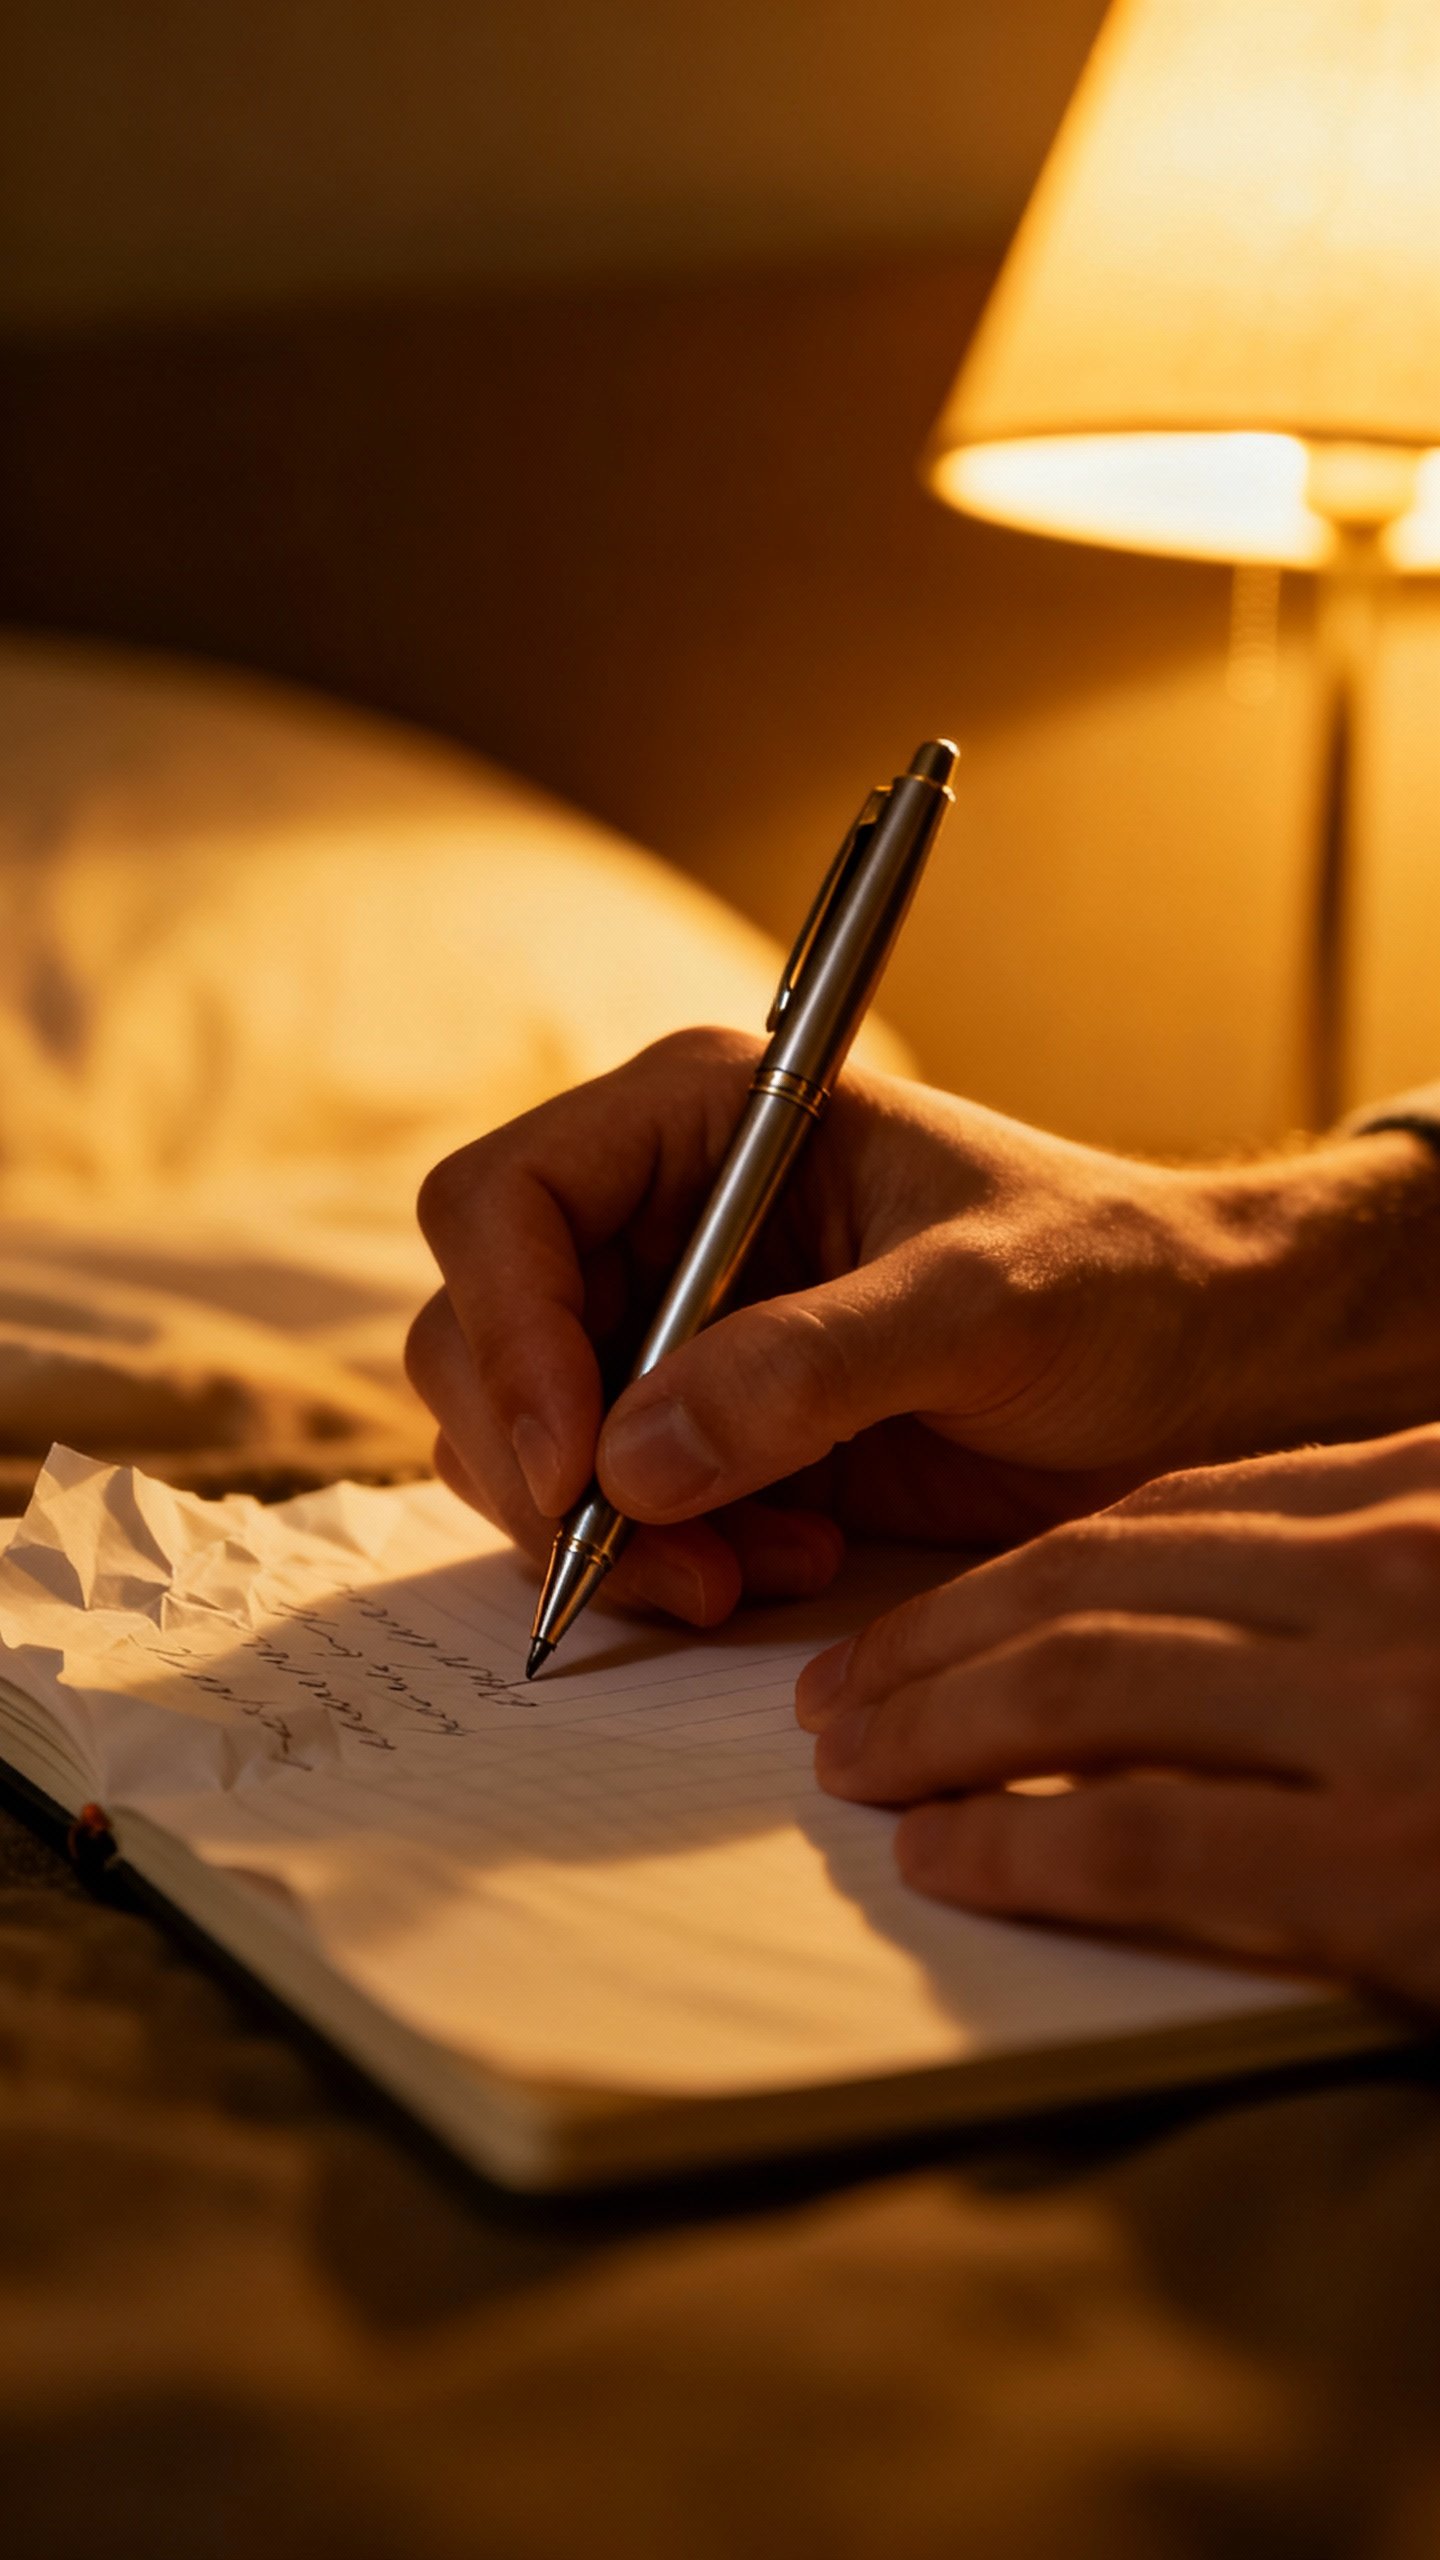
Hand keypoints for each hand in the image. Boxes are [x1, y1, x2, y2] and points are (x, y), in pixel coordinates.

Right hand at [406, 1027, 1439, 1625]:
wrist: (1206, 1369)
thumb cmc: (1118, 1282)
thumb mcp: (982, 1304)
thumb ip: (812, 1365)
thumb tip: (627, 1461)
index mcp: (703, 1119)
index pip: (503, 1203)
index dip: (507, 1334)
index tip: (574, 1464)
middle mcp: (661, 1217)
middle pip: (479, 1335)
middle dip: (542, 1464)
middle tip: (662, 1558)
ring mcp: (673, 1331)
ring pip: (523, 1440)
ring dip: (601, 1533)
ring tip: (741, 1575)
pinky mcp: (707, 1433)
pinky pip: (602, 1510)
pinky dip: (658, 1562)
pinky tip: (779, 1568)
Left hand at [798, 1427, 1439, 2014]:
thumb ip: (1364, 1576)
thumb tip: (1232, 1613)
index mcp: (1418, 1495)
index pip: (1168, 1512)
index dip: (1011, 1569)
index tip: (923, 1620)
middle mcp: (1391, 1574)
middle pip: (1092, 1588)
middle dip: (932, 1645)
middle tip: (840, 1698)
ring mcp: (1392, 1714)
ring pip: (1079, 1690)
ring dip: (932, 1730)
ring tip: (854, 1768)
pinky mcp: (1387, 1868)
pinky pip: (1136, 1837)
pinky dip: (1010, 1846)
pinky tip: (940, 1861)